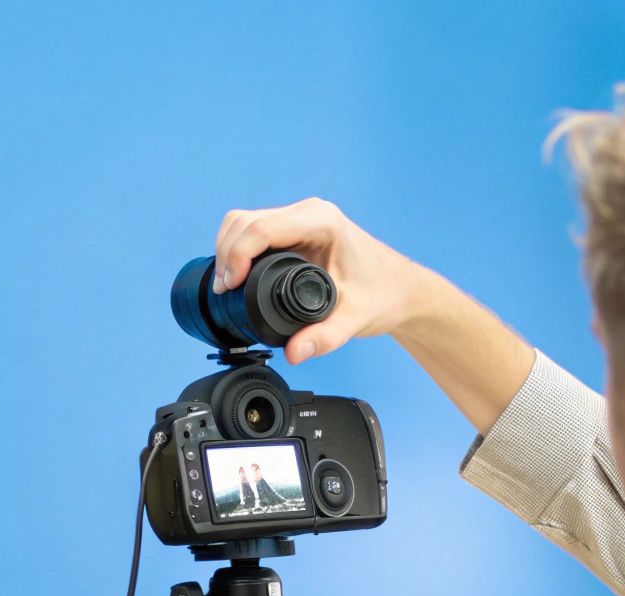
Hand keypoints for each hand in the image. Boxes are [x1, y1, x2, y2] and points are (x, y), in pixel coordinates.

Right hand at [214, 197, 534, 430]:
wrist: (400, 289)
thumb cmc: (383, 294)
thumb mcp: (354, 319)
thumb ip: (324, 338)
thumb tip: (294, 352)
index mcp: (322, 222)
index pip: (263, 228)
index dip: (237, 255)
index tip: (228, 285)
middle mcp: (308, 214)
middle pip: (245, 221)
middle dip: (226, 254)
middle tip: (224, 291)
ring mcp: (300, 220)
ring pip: (244, 222)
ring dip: (227, 250)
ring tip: (226, 285)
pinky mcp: (294, 231)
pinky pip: (254, 231)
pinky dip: (237, 250)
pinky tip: (236, 275)